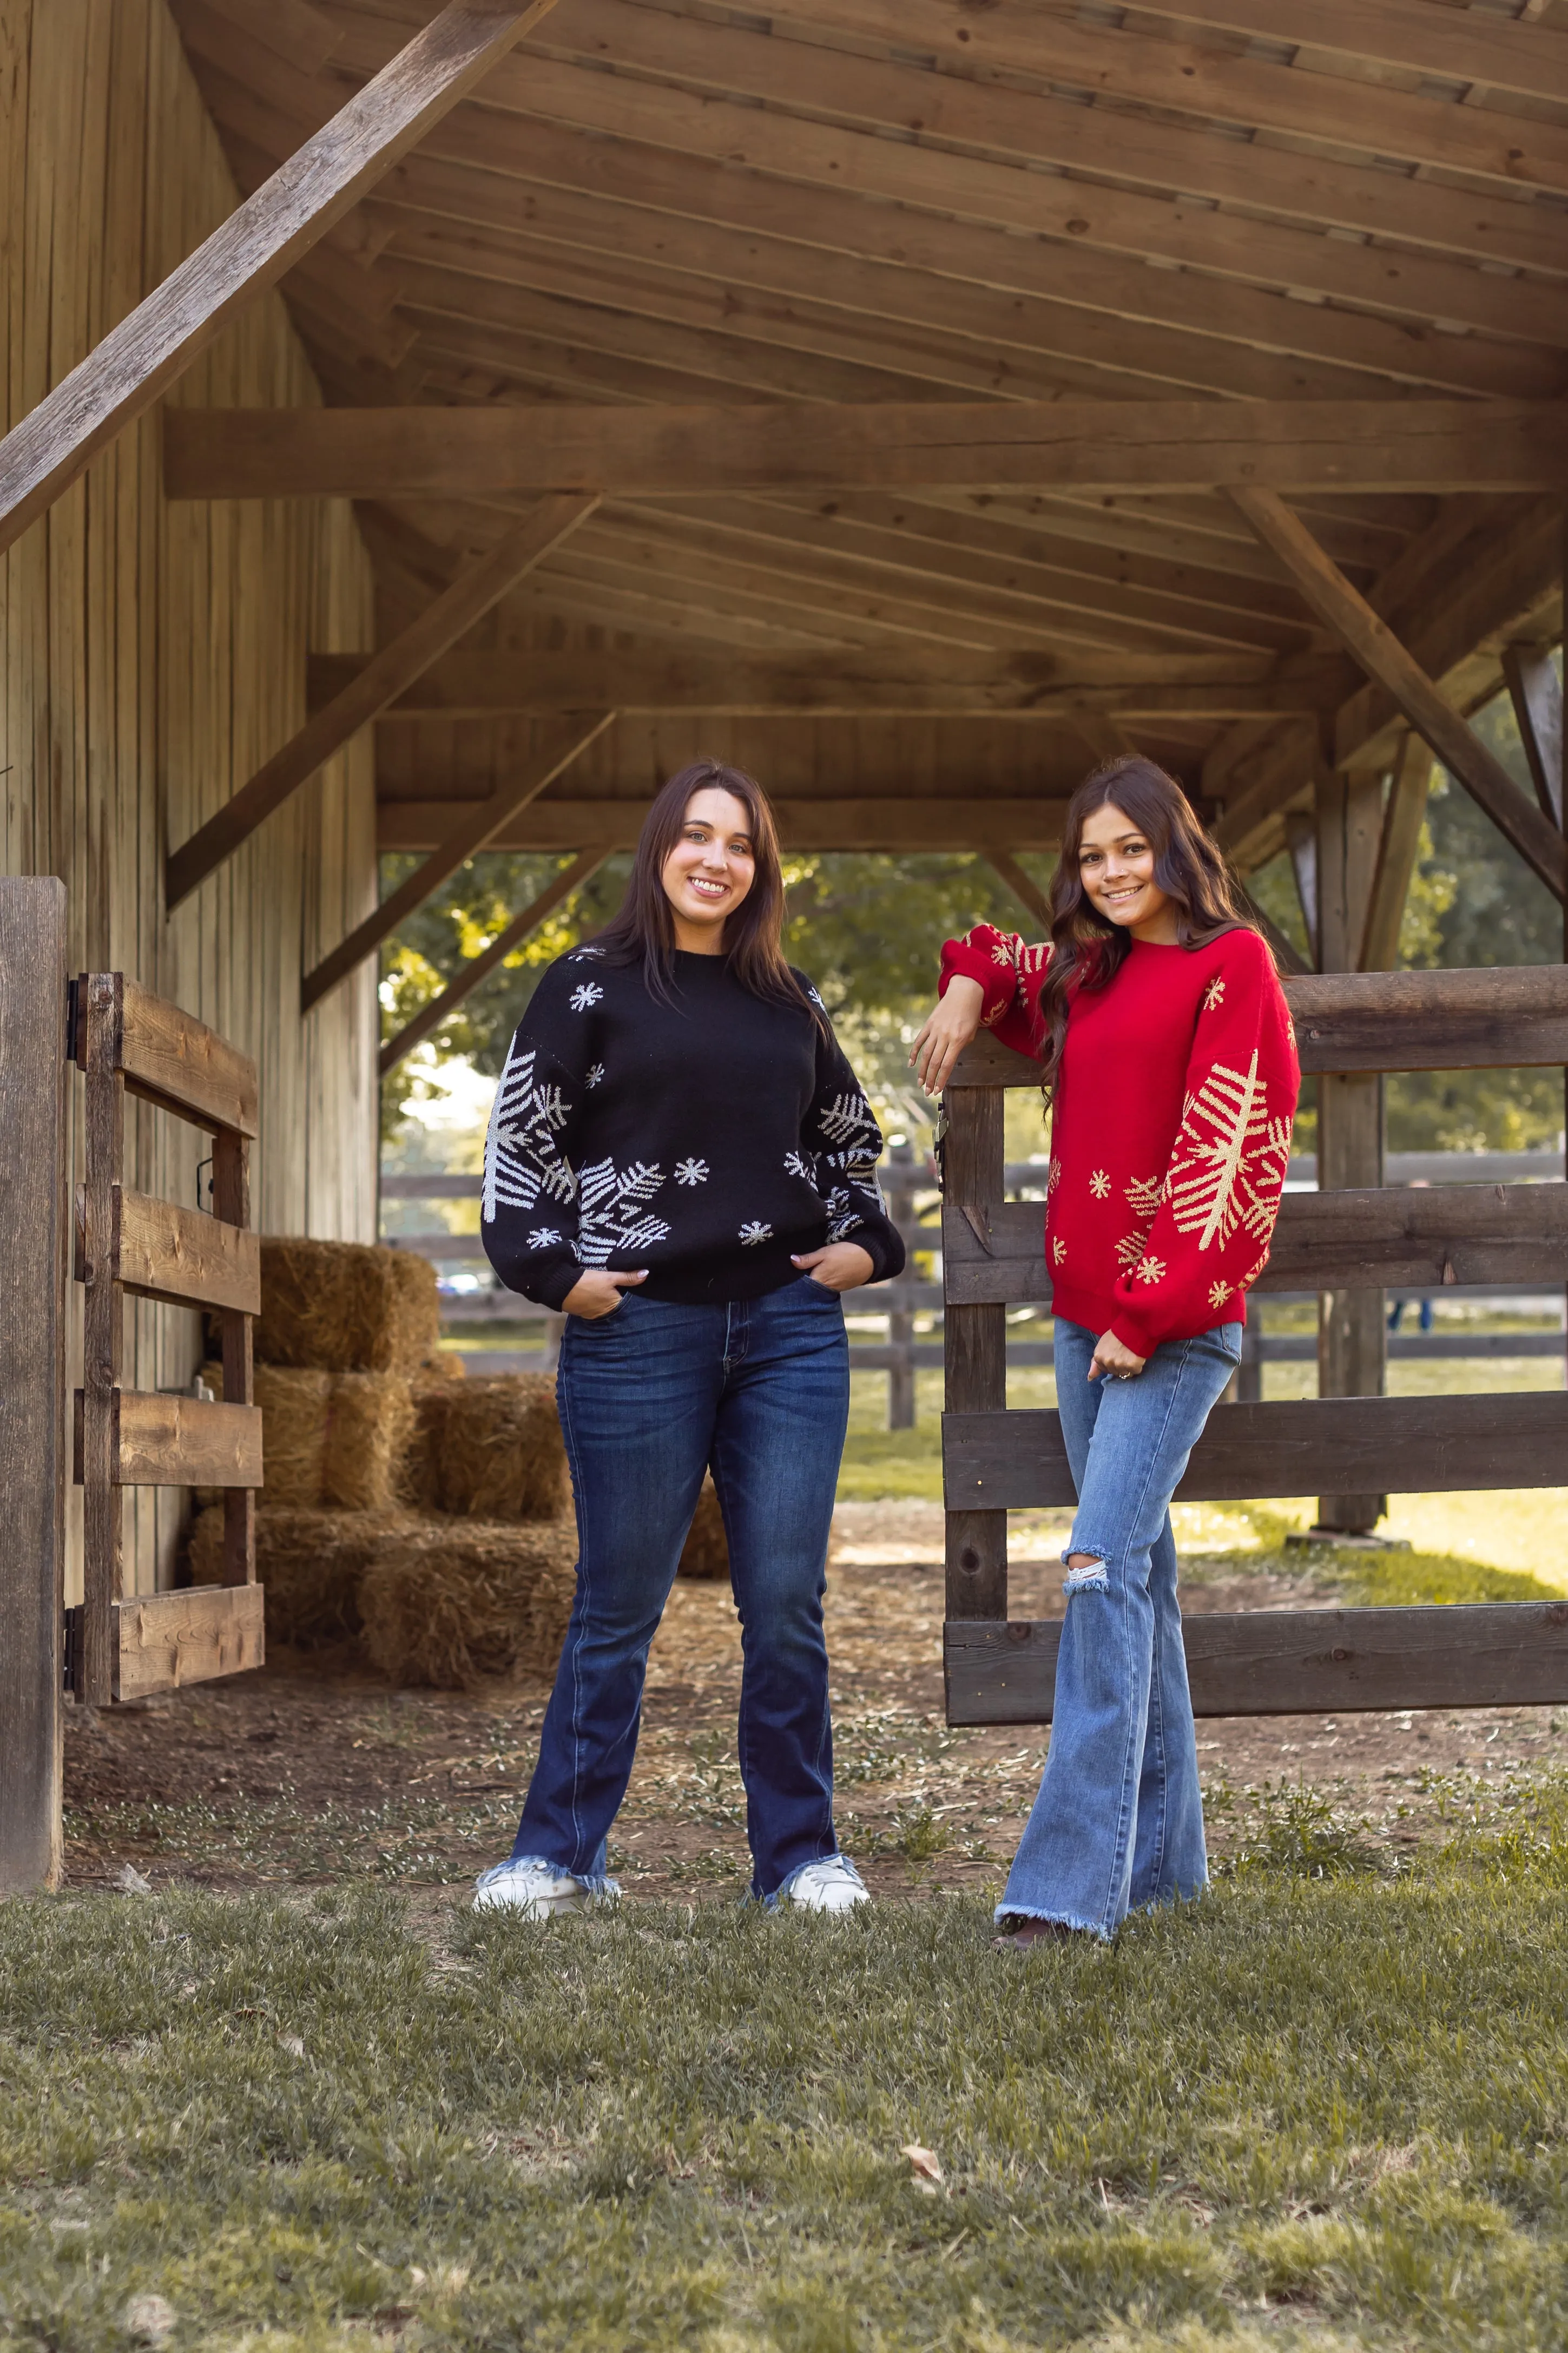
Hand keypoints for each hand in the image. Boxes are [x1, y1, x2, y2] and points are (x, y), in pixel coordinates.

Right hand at [562, 1269, 646, 1318]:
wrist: (560, 1287)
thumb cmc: (587, 1282)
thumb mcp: (609, 1277)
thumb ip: (628, 1277)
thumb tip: (647, 1274)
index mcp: (615, 1307)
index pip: (630, 1302)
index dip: (633, 1294)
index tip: (638, 1286)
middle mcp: (606, 1314)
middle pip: (618, 1305)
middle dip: (622, 1297)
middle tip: (627, 1286)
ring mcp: (594, 1314)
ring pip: (607, 1306)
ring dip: (610, 1299)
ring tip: (613, 1289)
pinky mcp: (585, 1311)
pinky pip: (597, 1307)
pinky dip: (600, 1301)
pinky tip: (599, 1293)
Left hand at [792, 1242, 874, 1292]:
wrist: (869, 1259)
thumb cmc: (846, 1253)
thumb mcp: (824, 1252)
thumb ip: (808, 1259)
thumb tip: (791, 1260)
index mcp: (818, 1281)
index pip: (799, 1285)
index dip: (793, 1279)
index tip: (788, 1273)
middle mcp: (824, 1290)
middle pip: (807, 1289)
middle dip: (801, 1283)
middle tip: (796, 1273)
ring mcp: (832, 1291)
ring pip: (816, 1289)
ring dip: (811, 1284)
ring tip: (807, 1274)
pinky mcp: (839, 1289)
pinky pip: (825, 1289)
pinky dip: (821, 1284)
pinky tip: (821, 1276)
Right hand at [909, 976, 984, 1094]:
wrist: (964, 992)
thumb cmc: (970, 1014)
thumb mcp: (971, 1033)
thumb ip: (960, 1047)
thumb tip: (948, 1060)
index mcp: (957, 1040)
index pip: (947, 1065)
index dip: (941, 1080)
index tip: (937, 1090)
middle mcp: (945, 1036)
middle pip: (935, 1062)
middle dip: (930, 1079)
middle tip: (927, 1092)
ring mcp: (935, 1030)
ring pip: (926, 1054)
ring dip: (922, 1071)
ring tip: (920, 1083)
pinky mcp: (929, 1024)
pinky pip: (919, 1041)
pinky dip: (914, 1053)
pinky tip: (911, 1064)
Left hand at [1090, 1330, 1146, 1381]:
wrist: (1133, 1325)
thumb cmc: (1118, 1333)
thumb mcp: (1102, 1345)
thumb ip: (1095, 1363)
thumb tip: (1089, 1378)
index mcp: (1098, 1356)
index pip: (1105, 1370)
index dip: (1113, 1363)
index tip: (1117, 1354)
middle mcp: (1107, 1362)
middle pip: (1115, 1373)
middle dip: (1120, 1365)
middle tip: (1125, 1352)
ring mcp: (1119, 1364)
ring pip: (1125, 1374)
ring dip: (1129, 1366)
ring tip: (1131, 1354)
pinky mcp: (1131, 1365)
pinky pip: (1136, 1371)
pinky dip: (1138, 1365)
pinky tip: (1137, 1355)